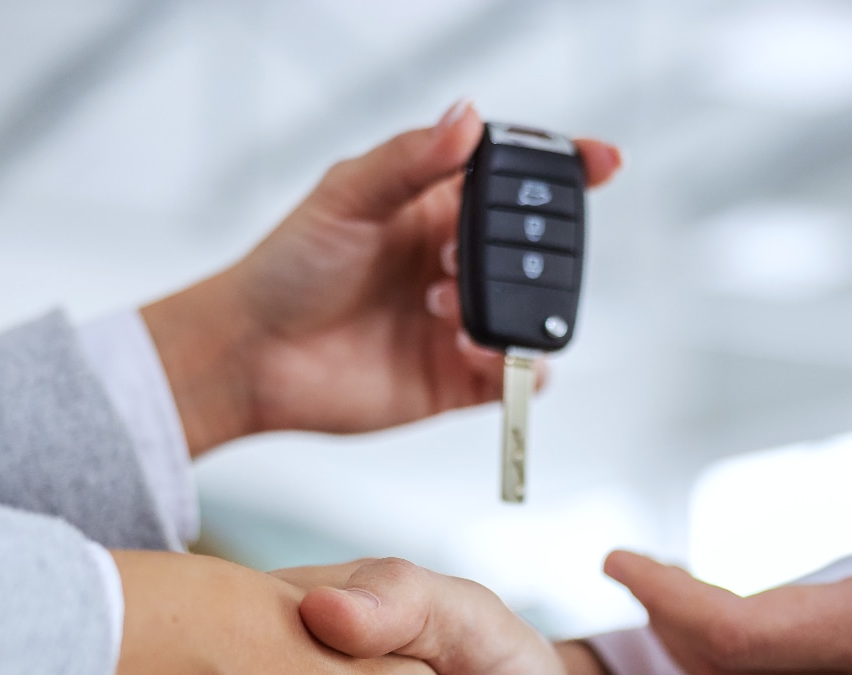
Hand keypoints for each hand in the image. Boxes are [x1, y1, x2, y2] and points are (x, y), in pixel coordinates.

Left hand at [141, 102, 623, 453]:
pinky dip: (514, 363)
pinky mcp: (456, 380)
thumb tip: (469, 116)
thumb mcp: (345, 197)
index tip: (601, 161)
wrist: (250, 357)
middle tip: (466, 256)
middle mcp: (456, 265)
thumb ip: (410, 159)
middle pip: (535, 251)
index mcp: (436, 210)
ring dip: (510, 306)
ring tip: (446, 305)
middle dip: (531, 250)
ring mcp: (460, 323)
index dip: (564, 169)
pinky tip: (469, 347)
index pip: (514, 183)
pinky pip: (515, 375)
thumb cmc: (285, 270)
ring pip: (532, 313)